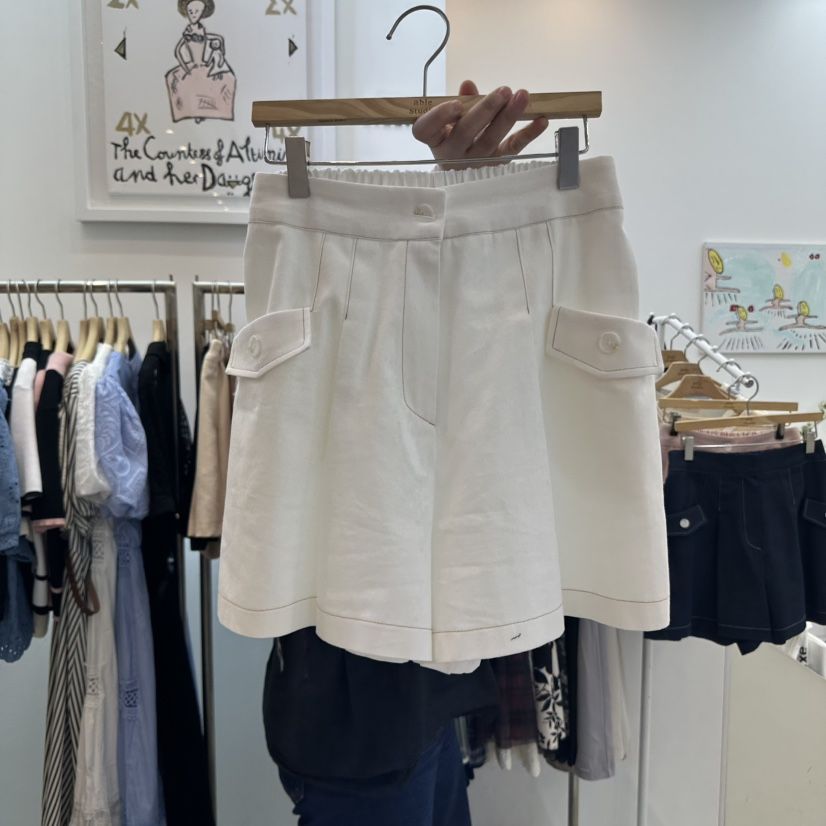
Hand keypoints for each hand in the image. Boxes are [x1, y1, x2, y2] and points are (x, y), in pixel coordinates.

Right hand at [412, 80, 548, 169]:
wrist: (463, 172)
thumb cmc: (454, 138)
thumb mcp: (450, 120)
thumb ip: (461, 101)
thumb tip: (469, 85)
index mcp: (435, 140)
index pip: (426, 130)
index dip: (440, 117)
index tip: (456, 104)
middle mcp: (452, 154)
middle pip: (466, 133)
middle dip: (486, 110)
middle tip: (503, 90)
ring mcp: (475, 162)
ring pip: (491, 140)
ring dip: (508, 117)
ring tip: (522, 96)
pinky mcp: (496, 164)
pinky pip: (512, 149)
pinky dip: (528, 134)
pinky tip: (541, 121)